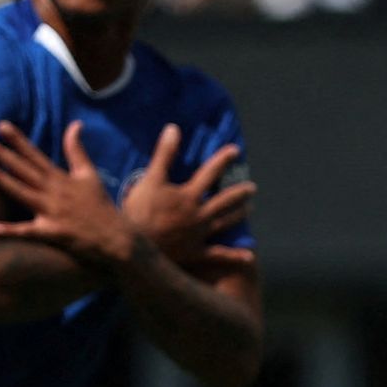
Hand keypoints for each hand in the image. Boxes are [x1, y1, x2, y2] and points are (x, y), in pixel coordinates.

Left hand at [0, 120, 133, 261]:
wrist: (115, 237)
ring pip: (22, 193)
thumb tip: (75, 124)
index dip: (17, 140)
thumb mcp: (89, 174)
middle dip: (3, 155)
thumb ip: (77, 150)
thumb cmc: (100, 205)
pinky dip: (12, 231)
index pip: (34, 155)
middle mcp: (53, 192)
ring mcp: (51, 212)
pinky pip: (29, 232)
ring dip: (2, 180)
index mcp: (60, 178)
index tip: (1, 126)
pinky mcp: (52, 233)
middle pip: (24, 170)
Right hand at [123, 124, 255, 267]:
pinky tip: (249, 257)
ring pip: (224, 223)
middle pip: (224, 201)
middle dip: (239, 192)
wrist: (134, 246)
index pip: (210, 173)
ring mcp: (199, 235)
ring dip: (238, 215)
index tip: (235, 151)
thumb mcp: (149, 179)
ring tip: (250, 210)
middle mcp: (199, 214)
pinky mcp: (195, 253)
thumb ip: (163, 155)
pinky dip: (234, 256)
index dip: (223, 160)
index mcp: (189, 195)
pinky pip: (218, 255)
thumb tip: (174, 128)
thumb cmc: (139, 212)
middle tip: (252, 188)